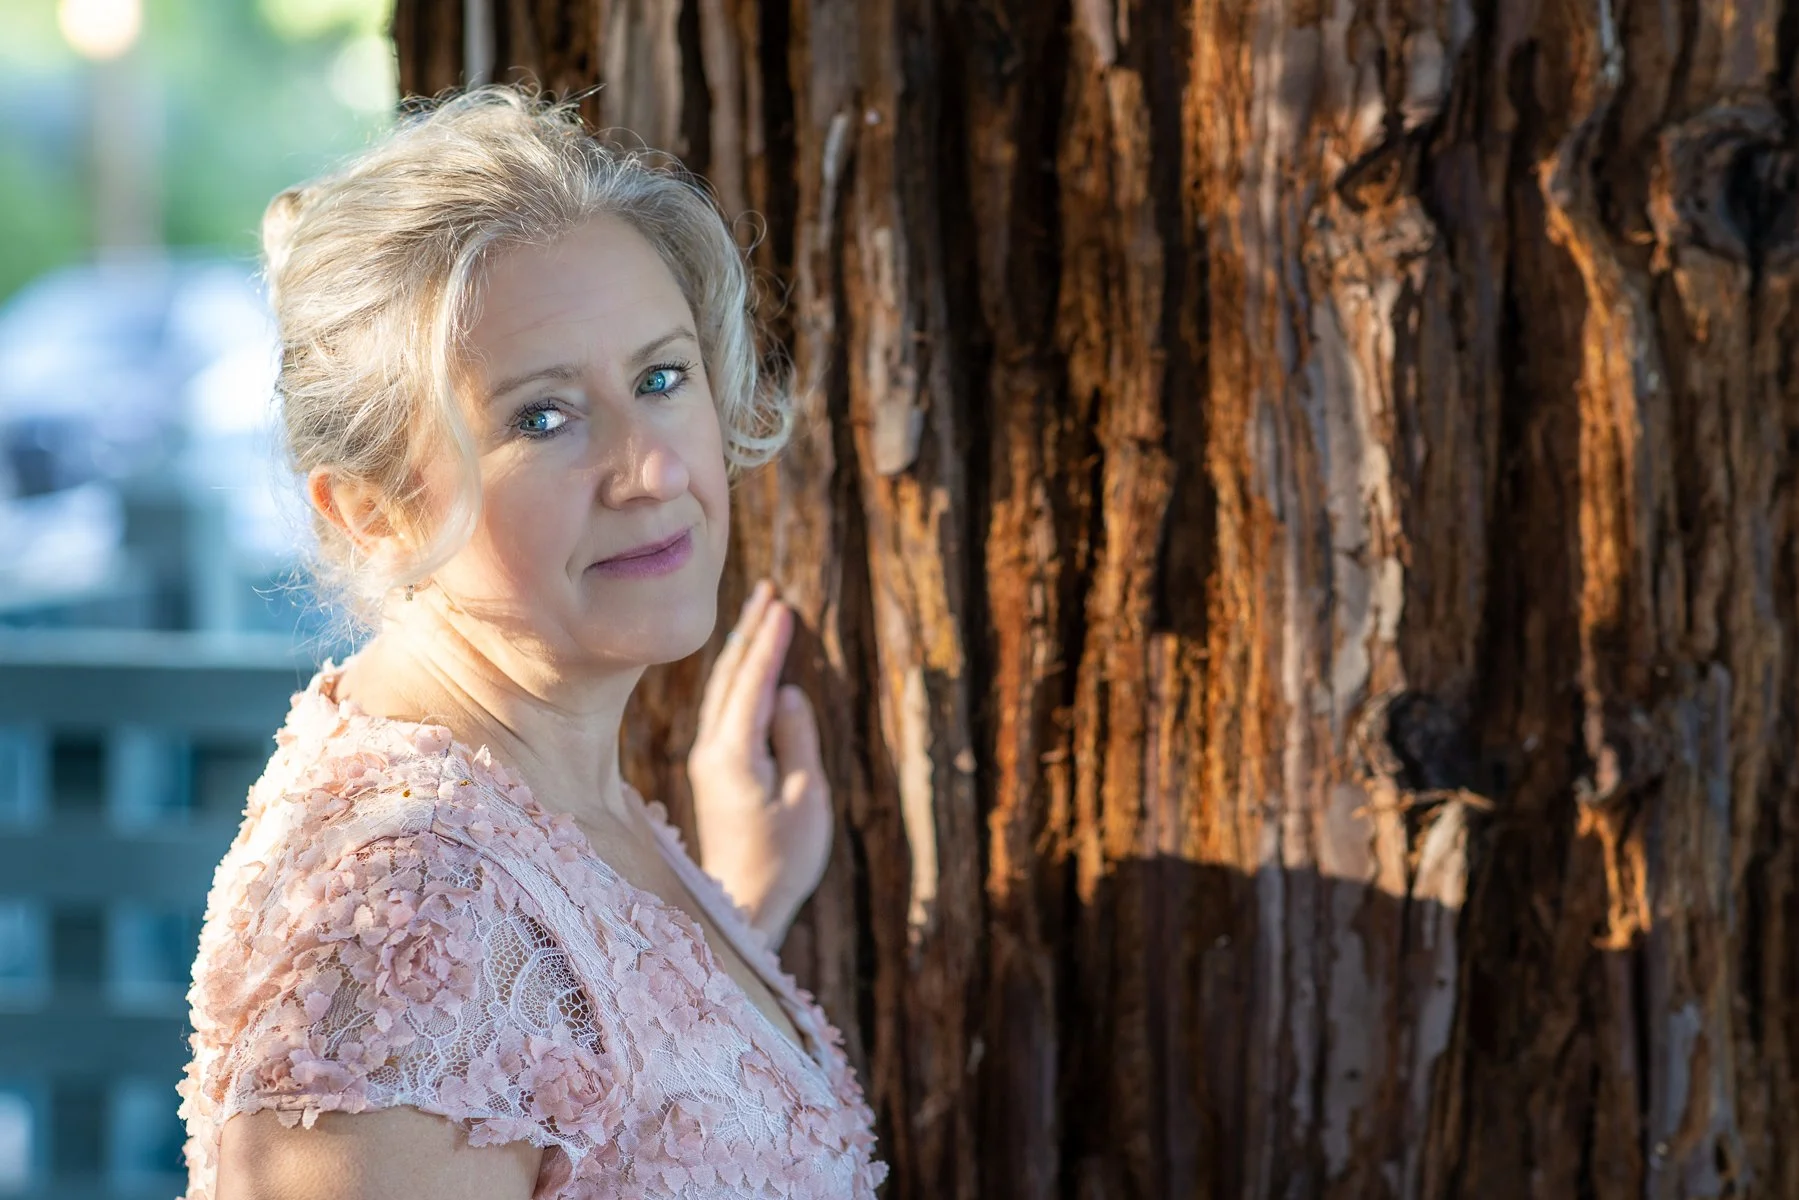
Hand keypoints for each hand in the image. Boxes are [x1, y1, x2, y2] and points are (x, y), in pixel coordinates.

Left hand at [686, 578, 833, 948]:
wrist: (742, 904)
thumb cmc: (782, 861)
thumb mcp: (806, 800)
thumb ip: (796, 740)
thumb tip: (790, 694)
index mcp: (734, 754)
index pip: (752, 683)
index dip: (769, 642)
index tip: (782, 604)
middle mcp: (710, 750)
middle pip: (729, 677)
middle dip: (750, 632)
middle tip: (768, 590)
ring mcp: (707, 760)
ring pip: (722, 691)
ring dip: (742, 651)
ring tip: (760, 615)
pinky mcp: (712, 771)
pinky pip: (724, 709)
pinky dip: (739, 679)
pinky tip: (749, 668)